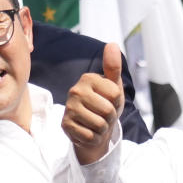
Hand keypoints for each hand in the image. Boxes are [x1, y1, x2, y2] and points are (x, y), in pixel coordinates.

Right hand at [62, 43, 124, 164]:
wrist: (94, 129)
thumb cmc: (105, 105)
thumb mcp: (114, 87)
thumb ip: (113, 67)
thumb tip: (111, 44)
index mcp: (88, 78)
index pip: (115, 94)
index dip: (116, 102)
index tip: (109, 102)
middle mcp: (75, 91)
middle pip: (108, 111)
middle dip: (110, 118)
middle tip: (103, 115)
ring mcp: (69, 108)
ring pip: (99, 125)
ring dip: (102, 129)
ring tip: (96, 123)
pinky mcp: (65, 125)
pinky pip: (89, 136)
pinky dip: (93, 137)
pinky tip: (88, 131)